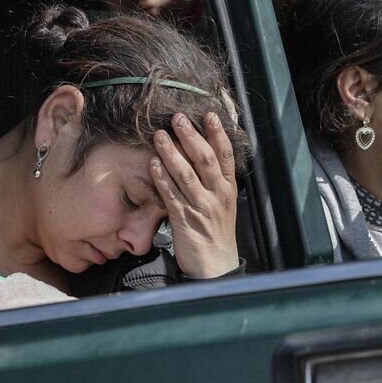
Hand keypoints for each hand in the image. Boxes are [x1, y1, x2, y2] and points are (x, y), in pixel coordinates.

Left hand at [149, 112, 238, 278]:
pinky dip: (161, 178)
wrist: (215, 266)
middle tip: (178, 118)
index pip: (226, 156)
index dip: (217, 134)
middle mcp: (217, 195)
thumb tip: (202, 155)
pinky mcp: (185, 220)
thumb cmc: (217, 233)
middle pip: (206, 160)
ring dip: (171, 153)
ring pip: (186, 174)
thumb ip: (215, 182)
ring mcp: (201, 207)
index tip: (208, 115)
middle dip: (191, 137)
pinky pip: (171, 195)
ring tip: (160, 135)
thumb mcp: (223, 205)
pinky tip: (152, 165)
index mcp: (228, 190)